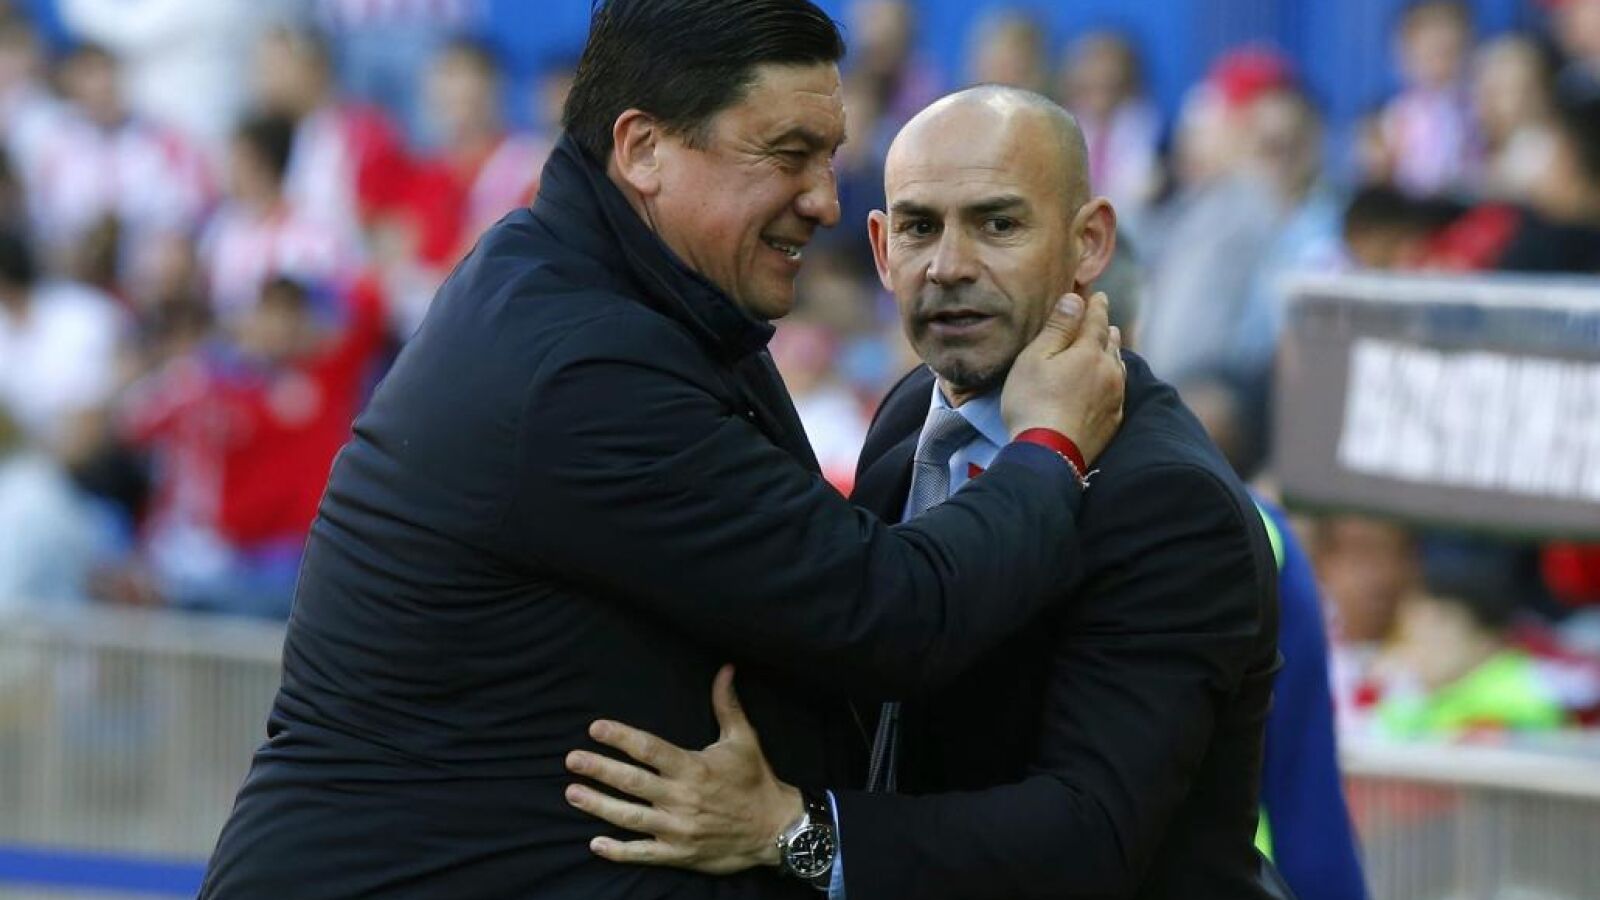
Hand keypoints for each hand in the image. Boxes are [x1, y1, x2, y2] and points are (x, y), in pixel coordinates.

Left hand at [564, 665, 803, 873]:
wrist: (775, 829)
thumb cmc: (756, 780)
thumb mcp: (743, 739)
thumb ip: (727, 705)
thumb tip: (725, 670)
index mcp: (693, 767)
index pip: (649, 749)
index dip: (620, 737)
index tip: (595, 728)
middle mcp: (681, 798)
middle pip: (631, 781)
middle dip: (598, 769)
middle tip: (572, 760)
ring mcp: (678, 829)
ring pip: (629, 817)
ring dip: (598, 805)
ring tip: (572, 793)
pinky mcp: (679, 854)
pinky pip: (643, 853)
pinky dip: (618, 850)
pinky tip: (596, 843)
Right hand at [1001, 291, 1125, 465]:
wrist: (1049, 455)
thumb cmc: (1033, 403)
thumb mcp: (1035, 359)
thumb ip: (1058, 328)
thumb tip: (1076, 299)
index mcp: (1089, 352)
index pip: (1096, 321)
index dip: (1096, 306)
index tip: (1098, 295)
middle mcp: (1109, 371)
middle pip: (1111, 342)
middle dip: (1106, 328)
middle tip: (1103, 320)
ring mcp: (1114, 398)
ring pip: (1118, 366)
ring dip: (1113, 353)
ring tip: (1110, 345)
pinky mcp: (1113, 421)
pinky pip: (1118, 391)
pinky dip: (1113, 379)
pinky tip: (1109, 383)